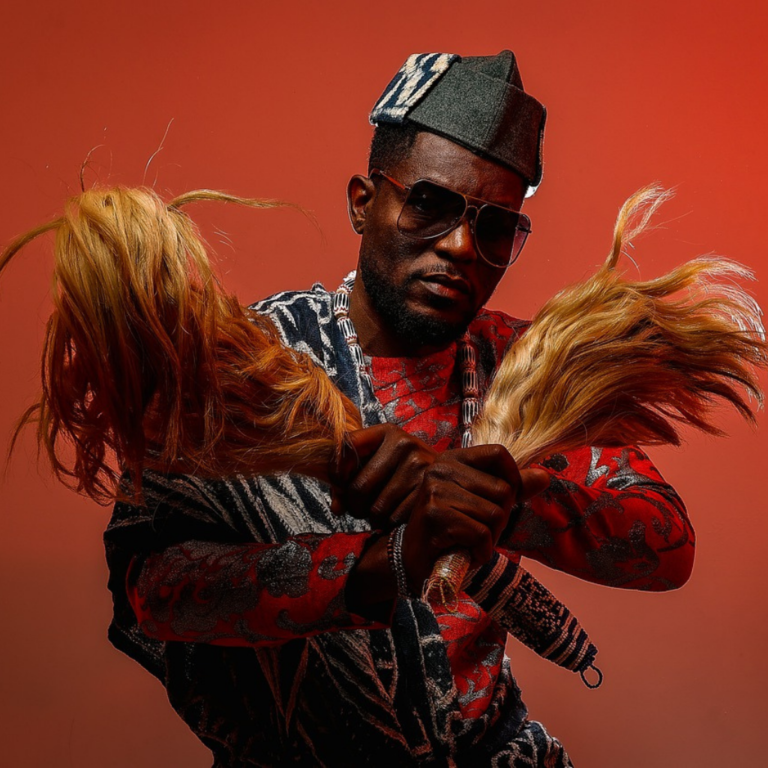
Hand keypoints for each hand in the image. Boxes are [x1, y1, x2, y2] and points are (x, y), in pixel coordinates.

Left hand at [328, 424, 435, 527]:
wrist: (449, 477)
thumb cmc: (402, 471)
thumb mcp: (377, 463)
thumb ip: (348, 480)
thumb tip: (337, 508)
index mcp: (387, 431)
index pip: (346, 448)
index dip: (335, 473)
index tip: (340, 485)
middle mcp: (404, 444)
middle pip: (358, 487)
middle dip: (354, 505)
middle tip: (360, 507)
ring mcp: (420, 467)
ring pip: (376, 508)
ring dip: (372, 517)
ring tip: (380, 511)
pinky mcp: (429, 491)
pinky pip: (394, 518)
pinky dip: (389, 524)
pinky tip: (395, 515)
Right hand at [400, 444, 549, 591]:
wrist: (415, 561)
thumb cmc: (453, 530)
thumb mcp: (481, 503)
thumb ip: (511, 487)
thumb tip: (544, 476)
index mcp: (452, 459)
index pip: (499, 453)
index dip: (513, 478)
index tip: (504, 500)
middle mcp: (440, 469)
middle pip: (503, 490)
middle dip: (500, 519)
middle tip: (477, 530)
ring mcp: (435, 491)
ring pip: (495, 514)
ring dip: (490, 538)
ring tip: (470, 542)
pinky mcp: (436, 516)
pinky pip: (481, 533)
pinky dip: (481, 551)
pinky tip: (466, 553)